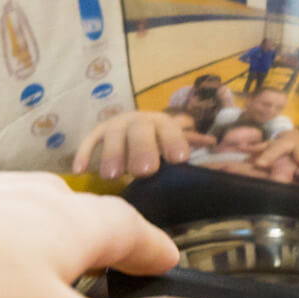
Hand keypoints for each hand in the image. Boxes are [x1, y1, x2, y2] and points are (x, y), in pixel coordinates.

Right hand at [72, 110, 191, 177]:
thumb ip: (192, 158)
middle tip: (145, 171)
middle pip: (141, 131)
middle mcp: (141, 121)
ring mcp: (118, 125)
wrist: (138, 128)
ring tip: (111, 176)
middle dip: (143, 149)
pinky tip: (80, 171)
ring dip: (113, 154)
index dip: (175, 142)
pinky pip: (90, 140)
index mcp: (164, 124)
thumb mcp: (177, 149)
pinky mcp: (99, 132)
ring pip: (114, 135)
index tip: (179, 160)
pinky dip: (84, 153)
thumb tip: (219, 163)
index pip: (171, 129)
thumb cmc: (163, 149)